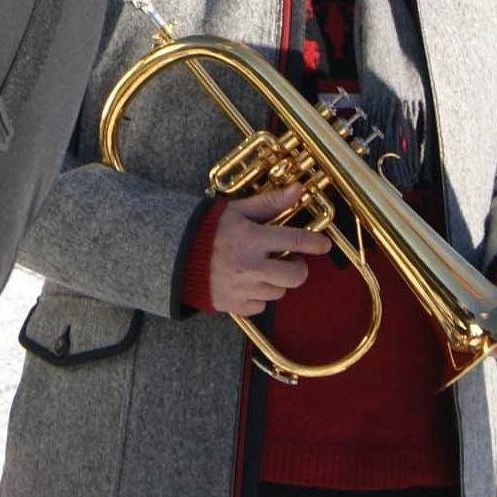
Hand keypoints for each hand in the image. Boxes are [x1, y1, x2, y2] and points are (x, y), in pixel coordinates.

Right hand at [202, 184, 332, 316]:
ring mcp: (242, 288)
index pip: (296, 241)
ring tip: (261, 269)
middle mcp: (250, 266)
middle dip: (298, 268)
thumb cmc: (206, 229)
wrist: (172, 255)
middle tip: (290, 260)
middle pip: (295, 276)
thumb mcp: (236, 210)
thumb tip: (297, 190)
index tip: (323, 245)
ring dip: (276, 281)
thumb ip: (269, 203)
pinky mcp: (233, 305)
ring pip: (279, 292)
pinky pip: (260, 307)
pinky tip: (247, 283)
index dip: (315, 243)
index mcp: (252, 238)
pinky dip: (258, 297)